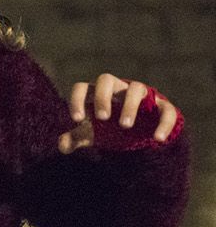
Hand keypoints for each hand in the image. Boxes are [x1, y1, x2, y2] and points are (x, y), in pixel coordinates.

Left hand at [61, 73, 180, 153]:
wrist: (140, 129)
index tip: (76, 119)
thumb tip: (61, 146)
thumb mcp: (92, 133)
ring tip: (125, 126)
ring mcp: (141, 95)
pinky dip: (163, 123)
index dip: (76, 100)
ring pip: (136, 89)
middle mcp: (117, 88)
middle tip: (102, 118)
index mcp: (96, 93)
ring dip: (130, 106)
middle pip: (106, 80)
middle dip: (103, 97)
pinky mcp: (161, 106)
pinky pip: (166, 109)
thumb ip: (76, 138)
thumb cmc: (109, 127)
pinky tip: (158, 139)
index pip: (81, 87)